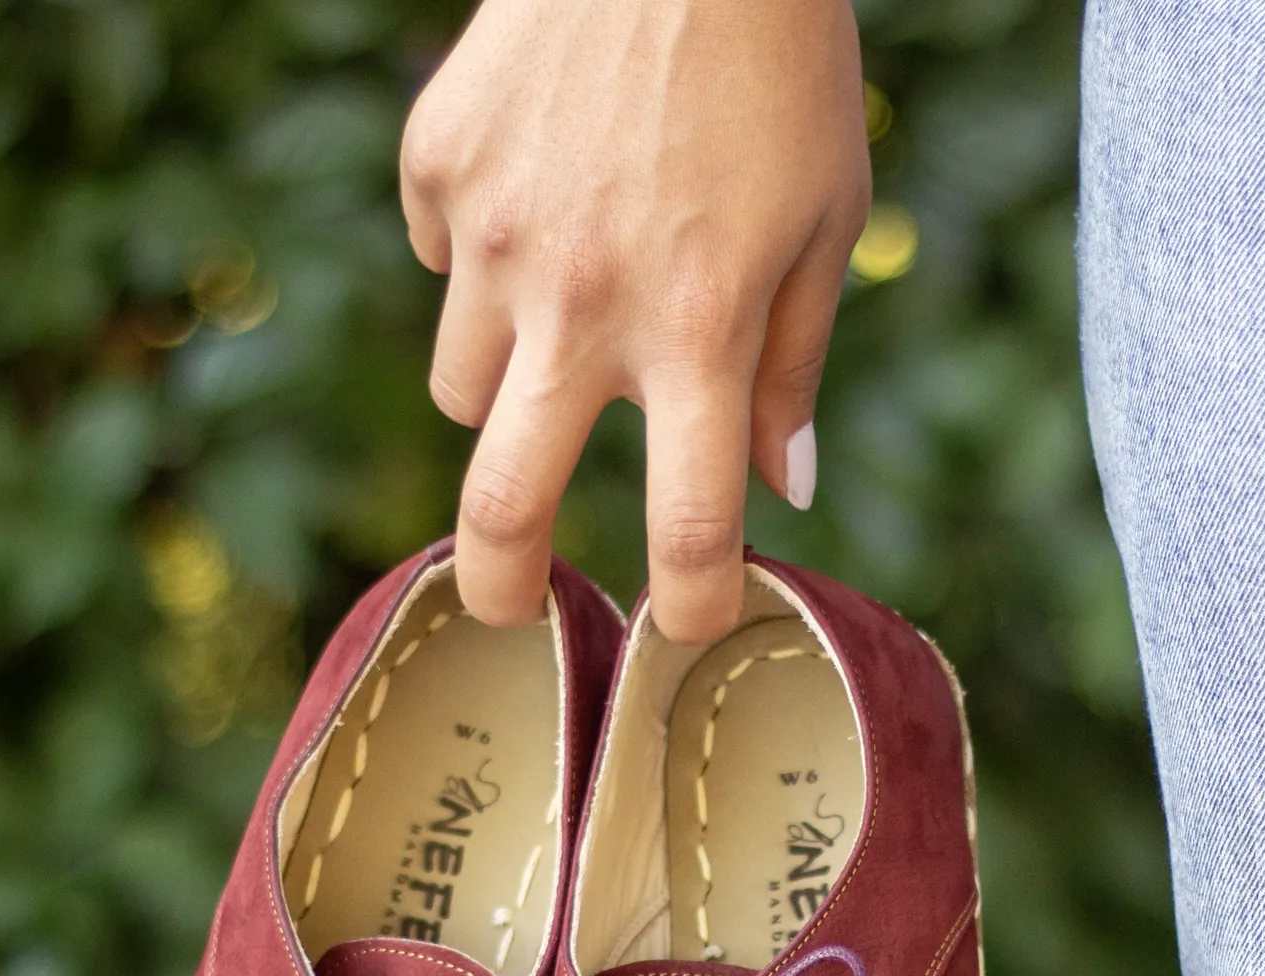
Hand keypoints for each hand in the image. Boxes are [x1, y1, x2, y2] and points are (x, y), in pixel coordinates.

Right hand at [401, 0, 870, 641]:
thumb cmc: (779, 62)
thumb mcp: (824, 218)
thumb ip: (792, 364)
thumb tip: (785, 484)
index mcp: (698, 330)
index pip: (689, 526)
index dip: (693, 604)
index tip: (691, 624)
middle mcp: (581, 303)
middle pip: (500, 510)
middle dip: (500, 588)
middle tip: (508, 607)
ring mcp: (494, 237)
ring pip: (463, 382)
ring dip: (508, 380)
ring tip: (565, 300)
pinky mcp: (440, 166)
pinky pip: (442, 259)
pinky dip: (483, 255)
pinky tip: (540, 185)